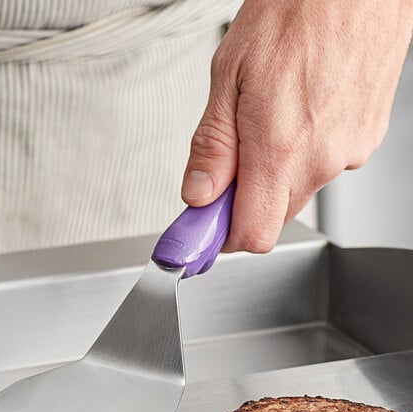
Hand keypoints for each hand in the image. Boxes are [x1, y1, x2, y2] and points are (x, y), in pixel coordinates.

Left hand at [181, 0, 412, 252]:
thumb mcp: (229, 75)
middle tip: (230, 161)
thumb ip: (212, 147)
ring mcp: (349, 151)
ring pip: (298, 190)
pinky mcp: (366, 138)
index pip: (253, 235)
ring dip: (275, 172)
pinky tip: (299, 111)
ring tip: (270, 118)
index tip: (206, 225)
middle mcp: (321, 159)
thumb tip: (198, 194)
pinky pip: (324, 165)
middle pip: (272, 216)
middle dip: (245, 200)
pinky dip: (304, 152)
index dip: (224, 236)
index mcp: (279, 149)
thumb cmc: (297, 10)